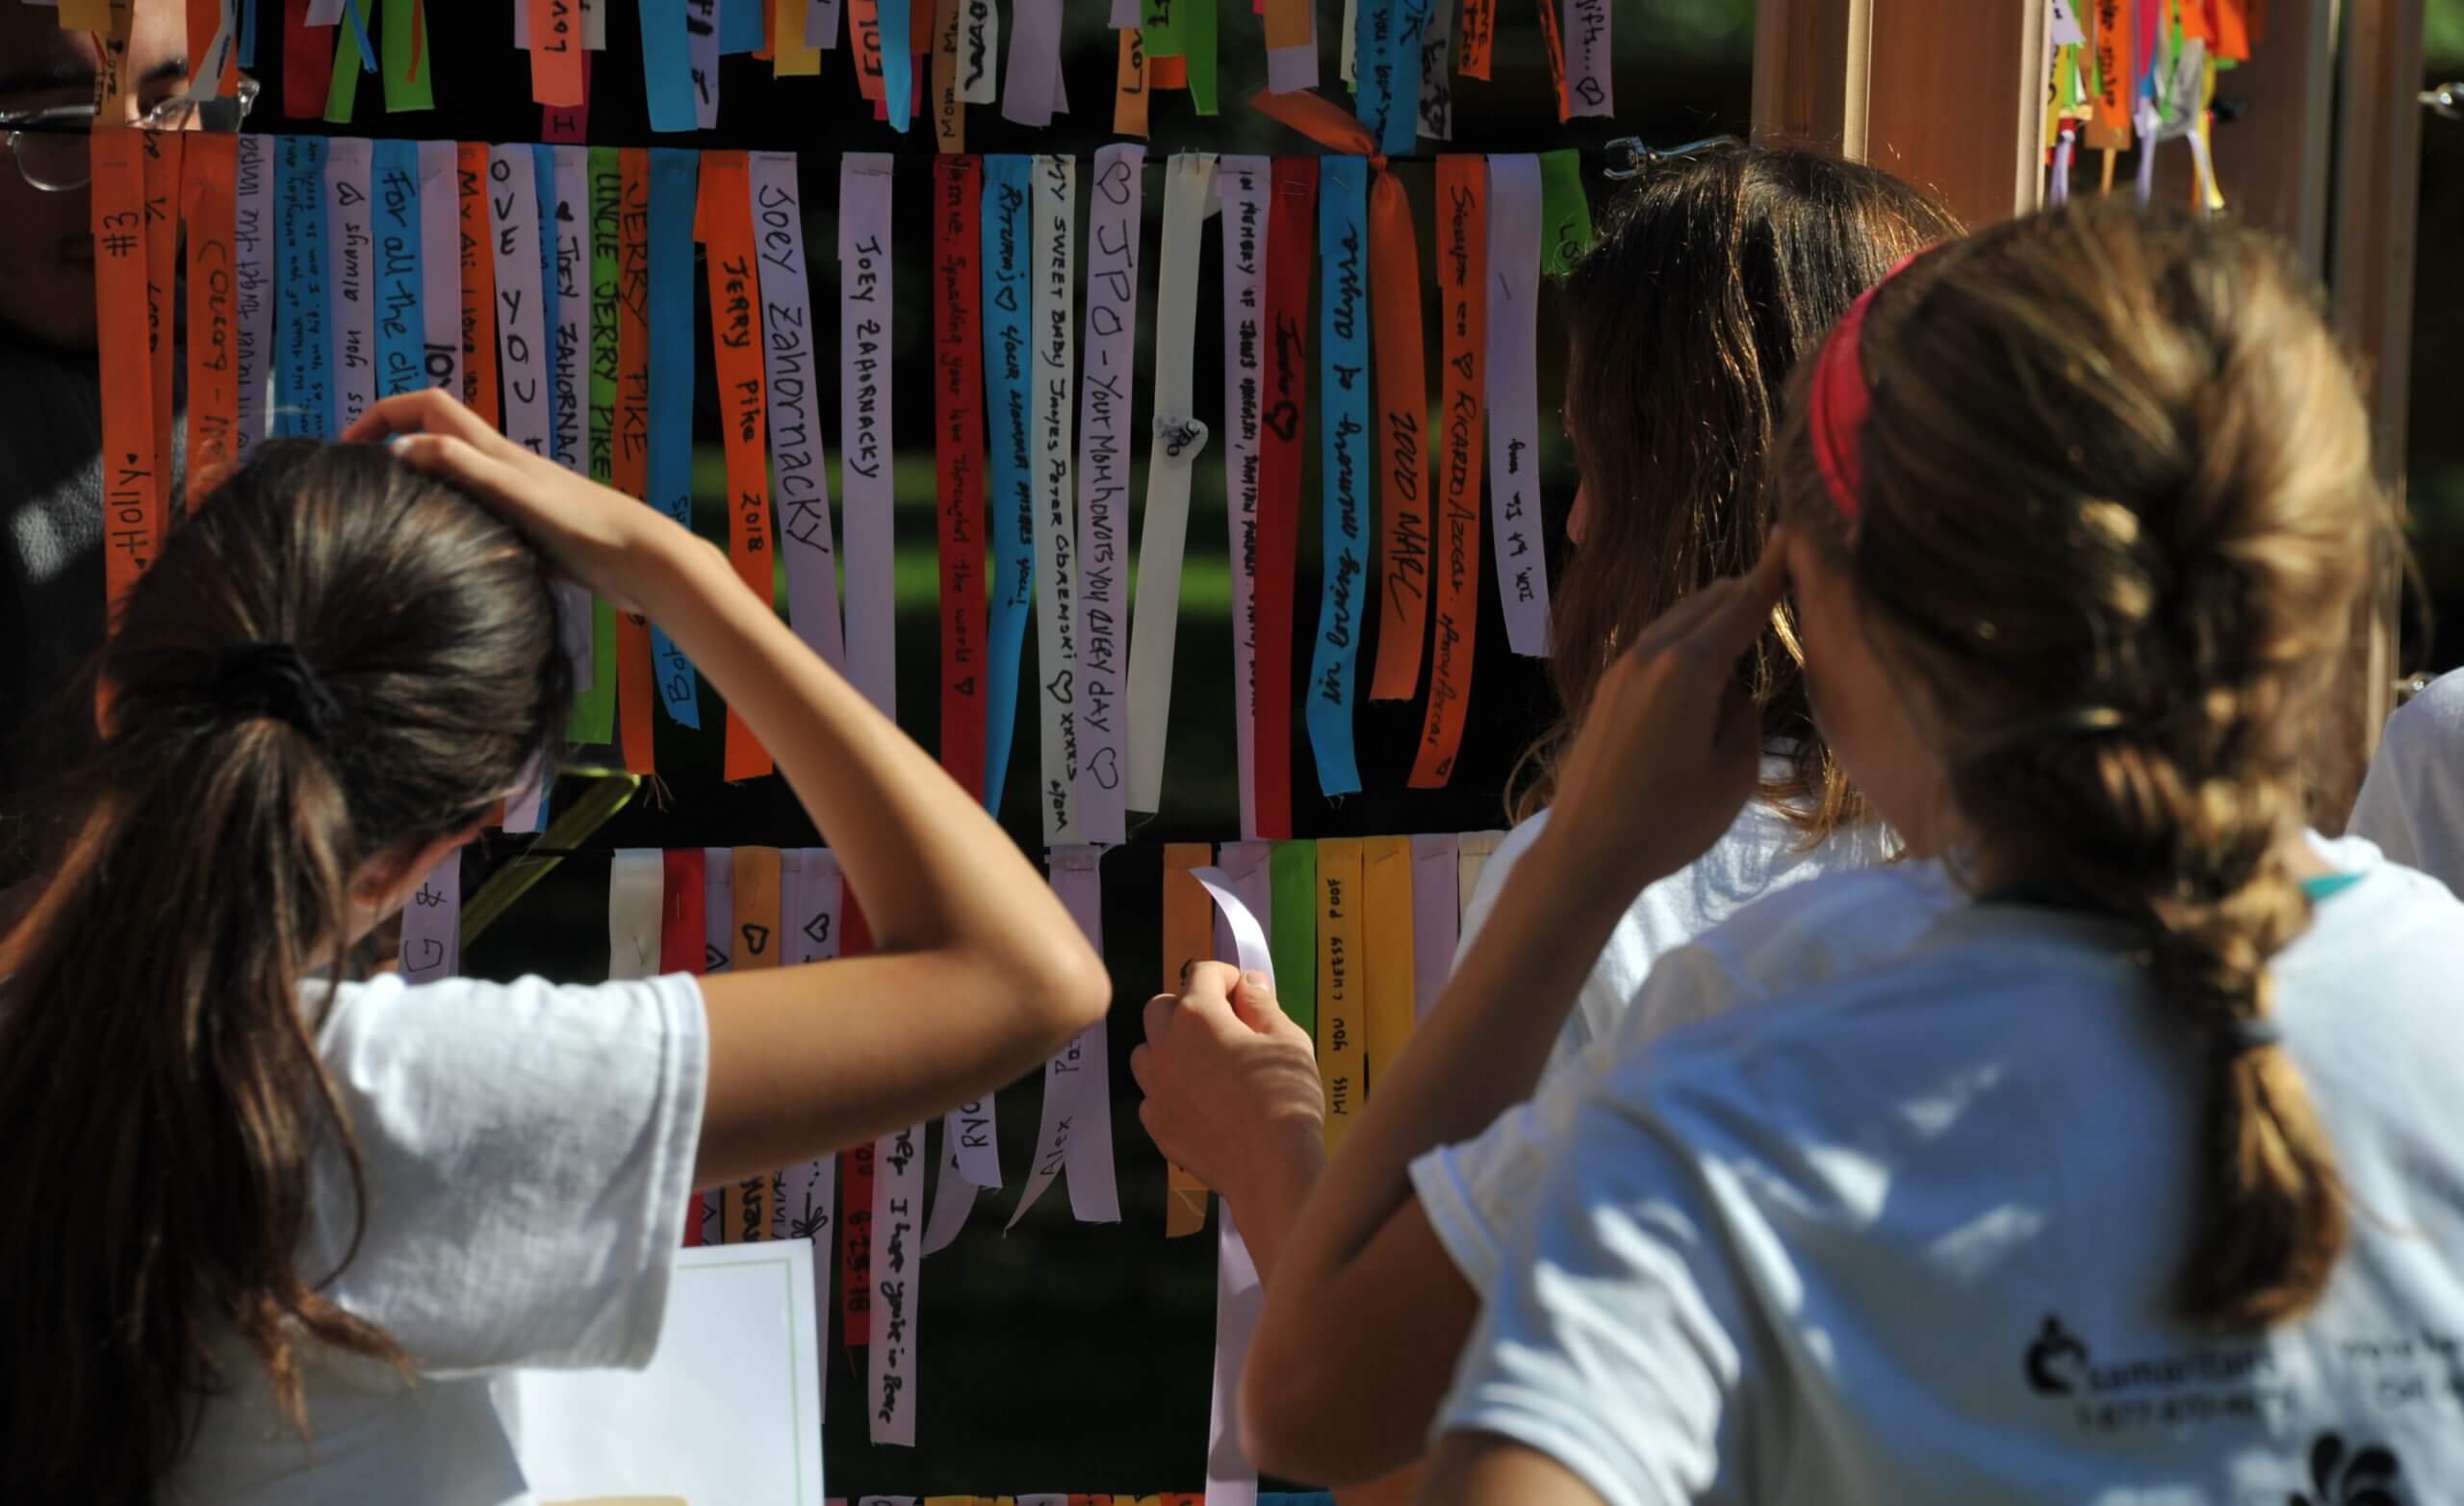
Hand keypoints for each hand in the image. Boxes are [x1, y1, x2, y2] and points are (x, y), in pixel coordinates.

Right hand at [342, 390, 701, 613]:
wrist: (645, 563)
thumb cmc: (586, 528)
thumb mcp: (517, 494)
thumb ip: (465, 468)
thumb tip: (402, 449)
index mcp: (496, 453)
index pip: (427, 407)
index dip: (383, 414)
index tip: (347, 447)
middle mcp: (506, 469)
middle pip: (439, 436)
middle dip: (395, 444)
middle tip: (359, 481)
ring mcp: (520, 501)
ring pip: (458, 478)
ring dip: (423, 485)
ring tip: (388, 520)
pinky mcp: (535, 534)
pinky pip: (481, 517)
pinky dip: (453, 524)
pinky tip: (441, 560)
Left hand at [1132, 962, 1325, 1211]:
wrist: (1271, 1168)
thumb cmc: (1285, 1097)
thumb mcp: (1287, 1040)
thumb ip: (1262, 1005)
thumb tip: (1249, 983)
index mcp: (1198, 1017)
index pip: (1201, 974)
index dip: (1225, 976)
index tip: (1243, 990)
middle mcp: (1166, 1047)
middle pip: (1162, 1007)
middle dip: (1189, 1005)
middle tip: (1223, 1023)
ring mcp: (1155, 1088)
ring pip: (1148, 1050)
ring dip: (1170, 1047)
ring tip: (1206, 1063)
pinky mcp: (1156, 1124)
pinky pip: (1153, 1094)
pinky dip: (1171, 1090)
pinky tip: (1202, 1103)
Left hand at [1540, 536, 1792, 892]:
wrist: (1586, 851)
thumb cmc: (1668, 821)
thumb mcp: (1733, 775)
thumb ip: (1745, 718)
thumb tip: (1733, 691)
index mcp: (1688, 668)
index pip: (1741, 606)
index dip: (1771, 572)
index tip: (1793, 534)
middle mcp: (1651, 654)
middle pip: (1707, 604)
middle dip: (1742, 591)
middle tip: (1776, 580)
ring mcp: (1621, 669)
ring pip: (1676, 621)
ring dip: (1710, 615)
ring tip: (1741, 617)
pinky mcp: (1606, 690)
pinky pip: (1654, 645)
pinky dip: (1684, 638)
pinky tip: (1698, 660)